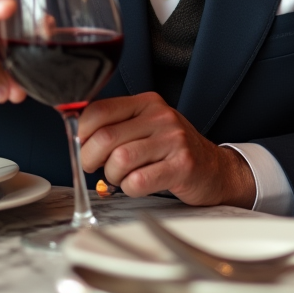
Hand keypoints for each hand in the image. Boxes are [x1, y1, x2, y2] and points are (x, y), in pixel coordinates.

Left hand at [77, 92, 255, 207]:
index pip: (99, 110)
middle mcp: (161, 116)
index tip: (82, 145)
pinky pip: (138, 182)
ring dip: (113, 177)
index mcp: (147, 103)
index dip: (81, 133)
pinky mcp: (182, 166)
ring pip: (119, 160)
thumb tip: (77, 136)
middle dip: (91, 159)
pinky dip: (130, 189)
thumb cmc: (173, 152)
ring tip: (123, 177)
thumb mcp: (146, 128)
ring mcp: (174, 140)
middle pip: (105, 138)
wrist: (216, 170)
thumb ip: (115, 127)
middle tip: (96, 168)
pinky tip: (138, 185)